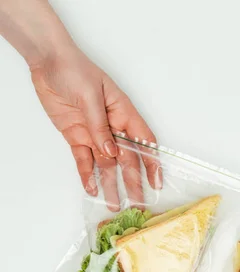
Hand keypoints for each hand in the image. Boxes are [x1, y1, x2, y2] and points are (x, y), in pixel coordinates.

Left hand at [30, 47, 160, 209]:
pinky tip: (92, 190)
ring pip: (106, 165)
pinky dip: (87, 175)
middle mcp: (112, 127)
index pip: (143, 142)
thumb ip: (100, 126)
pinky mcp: (77, 138)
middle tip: (136, 203)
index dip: (152, 163)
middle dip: (132, 182)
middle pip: (126, 159)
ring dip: (110, 185)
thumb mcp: (90, 96)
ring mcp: (94, 134)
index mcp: (123, 113)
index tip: (156, 182)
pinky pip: (84, 161)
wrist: (48, 62)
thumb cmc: (75, 69)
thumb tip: (111, 152)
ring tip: (113, 205)